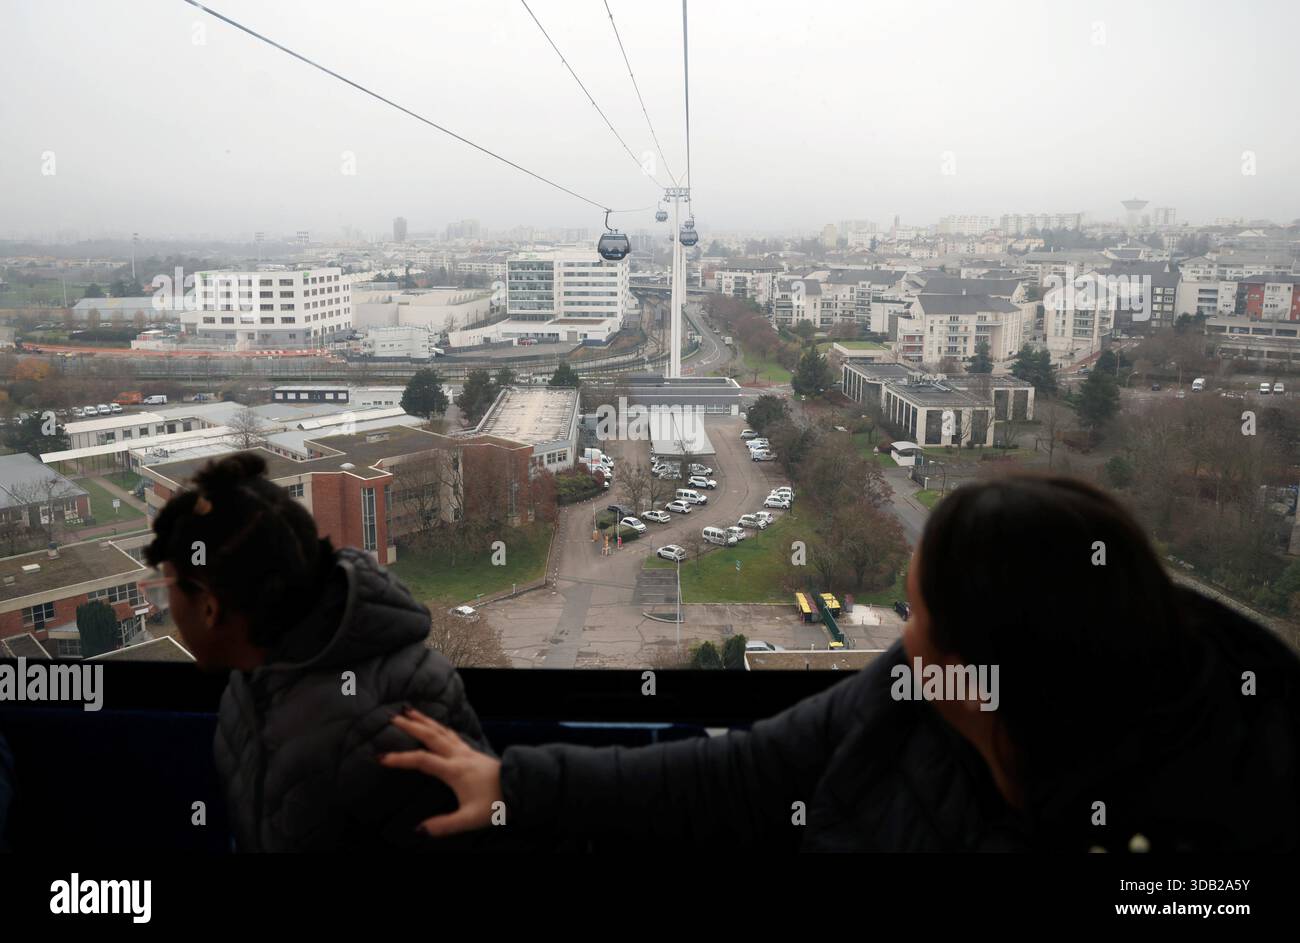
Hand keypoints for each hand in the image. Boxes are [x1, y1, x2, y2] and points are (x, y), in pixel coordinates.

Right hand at [380, 707, 503, 836]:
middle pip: (431, 736)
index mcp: (454, 770)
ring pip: (442, 731)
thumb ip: (444, 825)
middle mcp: (459, 756)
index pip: (422, 761)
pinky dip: (439, 726)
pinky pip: (452, 734)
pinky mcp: (473, 752)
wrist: (521, 788)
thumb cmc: (497, 804)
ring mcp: (467, 752)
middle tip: (392, 717)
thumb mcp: (470, 819)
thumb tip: (419, 830)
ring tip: (410, 710)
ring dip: (425, 720)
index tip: (380, 757)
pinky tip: (437, 725)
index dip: (400, 759)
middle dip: (410, 726)